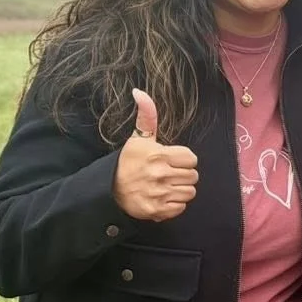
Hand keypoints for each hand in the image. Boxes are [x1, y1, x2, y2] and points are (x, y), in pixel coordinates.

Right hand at [113, 89, 198, 221]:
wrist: (109, 189)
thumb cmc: (128, 161)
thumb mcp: (138, 138)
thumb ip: (147, 116)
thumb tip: (140, 92)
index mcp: (158, 155)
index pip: (191, 158)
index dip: (184, 160)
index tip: (173, 161)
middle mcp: (160, 174)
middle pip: (193, 176)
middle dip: (184, 175)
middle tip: (170, 174)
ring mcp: (158, 194)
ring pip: (189, 192)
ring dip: (181, 190)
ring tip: (167, 186)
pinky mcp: (157, 210)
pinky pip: (181, 208)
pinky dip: (174, 205)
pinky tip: (163, 197)